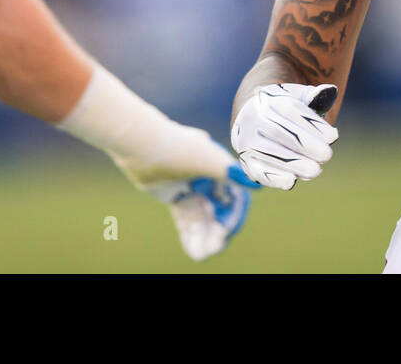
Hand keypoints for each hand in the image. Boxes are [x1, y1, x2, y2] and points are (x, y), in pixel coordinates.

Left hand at [111, 127, 259, 260]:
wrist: (142, 147)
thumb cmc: (178, 149)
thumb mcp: (210, 161)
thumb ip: (234, 173)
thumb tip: (258, 185)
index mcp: (219, 167)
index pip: (236, 196)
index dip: (235, 215)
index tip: (227, 230)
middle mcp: (207, 177)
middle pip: (220, 210)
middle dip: (219, 230)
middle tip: (216, 246)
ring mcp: (191, 186)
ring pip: (203, 217)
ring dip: (205, 236)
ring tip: (204, 253)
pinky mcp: (174, 195)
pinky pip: (187, 219)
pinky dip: (191, 235)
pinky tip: (194, 252)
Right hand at [231, 83, 338, 189]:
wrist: (256, 118)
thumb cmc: (286, 109)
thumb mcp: (299, 98)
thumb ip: (315, 97)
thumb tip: (329, 91)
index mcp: (267, 98)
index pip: (289, 110)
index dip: (312, 124)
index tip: (333, 136)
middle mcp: (252, 118)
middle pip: (278, 131)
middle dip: (305, 144)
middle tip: (327, 155)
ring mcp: (246, 140)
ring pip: (268, 152)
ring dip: (293, 163)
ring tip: (315, 171)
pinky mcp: (246, 161)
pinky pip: (257, 170)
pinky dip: (273, 177)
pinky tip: (290, 182)